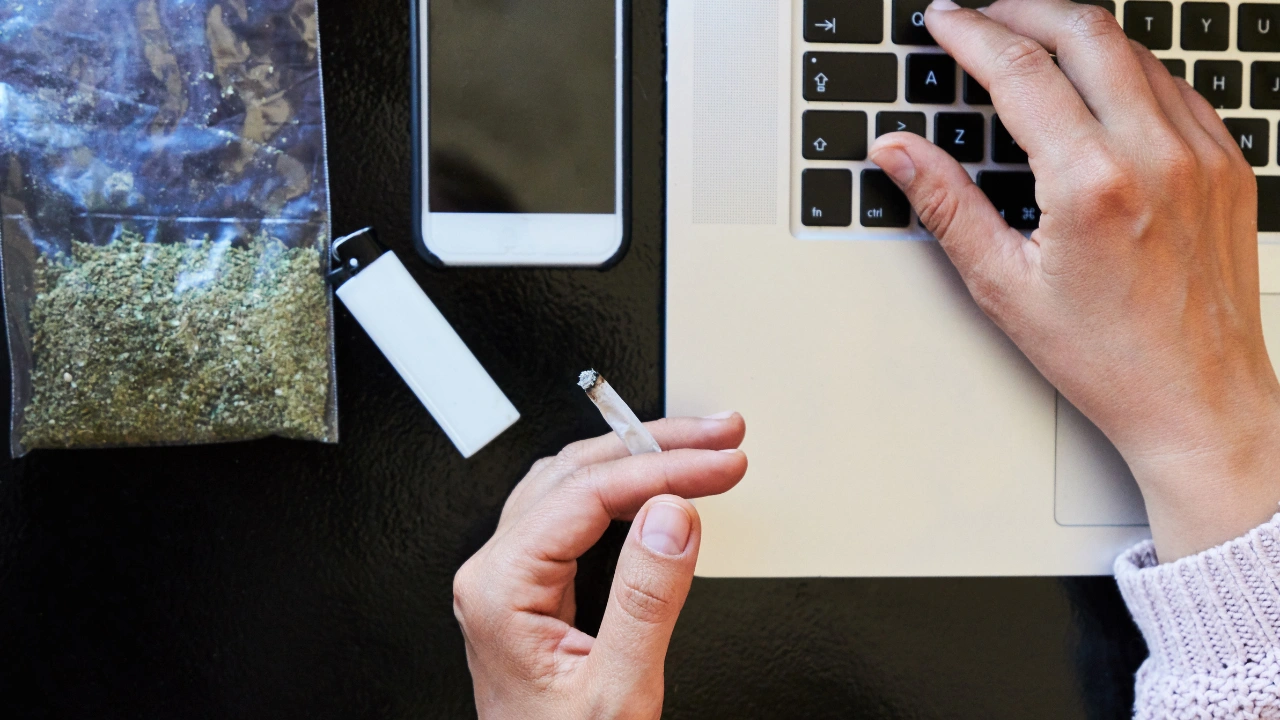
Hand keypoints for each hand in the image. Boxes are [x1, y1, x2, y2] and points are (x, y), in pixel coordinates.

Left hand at [453, 415, 747, 718]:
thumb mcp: (618, 691)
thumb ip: (646, 599)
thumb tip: (672, 515)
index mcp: (502, 588)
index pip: (589, 495)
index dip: (663, 469)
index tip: (720, 466)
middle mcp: (497, 573)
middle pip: (576, 472)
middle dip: (655, 445)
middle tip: (720, 437)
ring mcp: (511, 577)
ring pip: (572, 482)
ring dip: (638, 457)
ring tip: (699, 448)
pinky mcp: (532, 588)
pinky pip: (574, 512)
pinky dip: (623, 489)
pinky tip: (658, 483)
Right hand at [869, 0, 1279, 559]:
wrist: (1201, 400)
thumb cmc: (1109, 359)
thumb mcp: (1005, 286)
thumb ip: (946, 205)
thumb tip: (898, 151)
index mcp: (1094, 184)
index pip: (1022, 71)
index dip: (972, 34)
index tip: (944, 21)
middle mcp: (1157, 155)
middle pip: (1085, 32)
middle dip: (1023, 9)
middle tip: (983, 16)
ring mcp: (1202, 155)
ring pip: (1135, 50)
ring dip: (1076, 33)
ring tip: (1032, 44)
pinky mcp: (1228, 165)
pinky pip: (1175, 85)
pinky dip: (1127, 68)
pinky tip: (1098, 86)